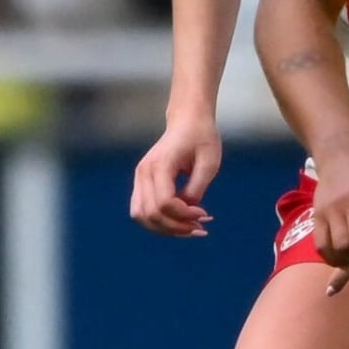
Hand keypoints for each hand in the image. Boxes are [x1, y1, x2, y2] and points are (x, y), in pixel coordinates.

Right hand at [129, 116, 220, 237]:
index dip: (184, 215)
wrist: (188, 120)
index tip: (204, 214)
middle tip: (200, 227)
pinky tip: (179, 221)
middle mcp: (144, 172)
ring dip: (165, 228)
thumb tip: (187, 211)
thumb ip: (197, 189)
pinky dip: (159, 221)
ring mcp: (139, 178)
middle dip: (175, 227)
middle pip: (151, 214)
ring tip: (189, 228)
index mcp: (160, 165)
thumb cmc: (201, 137)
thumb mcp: (209, 163)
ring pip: (141, 216)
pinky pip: (143, 210)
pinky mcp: (142, 182)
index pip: (164, 203)